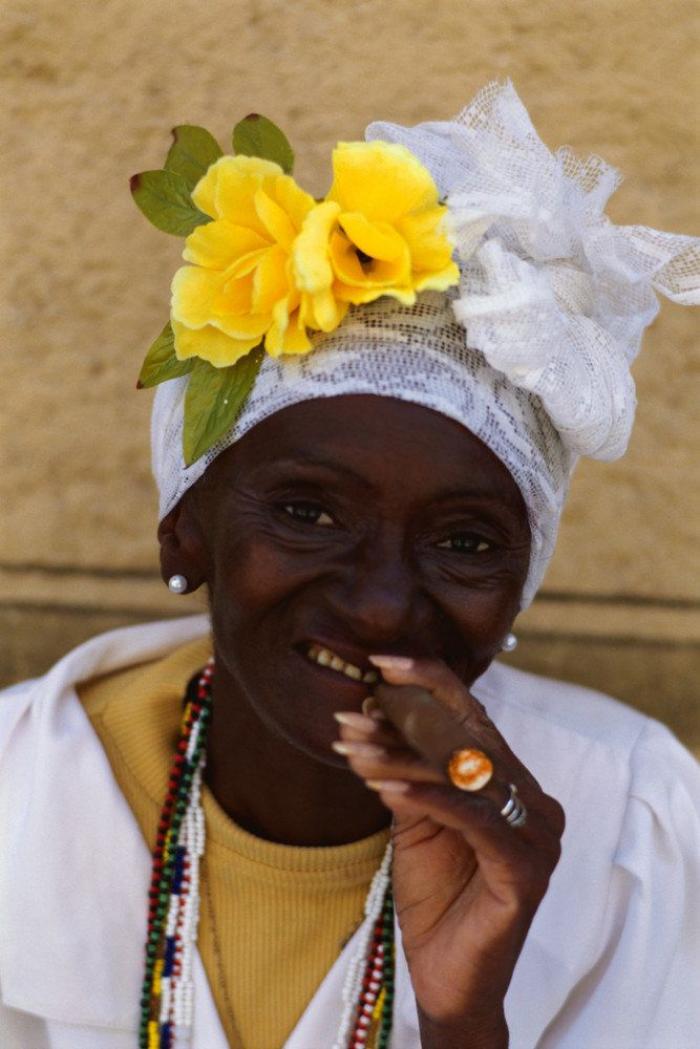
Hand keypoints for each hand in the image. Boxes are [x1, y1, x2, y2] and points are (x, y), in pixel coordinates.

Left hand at [332, 656, 564, 1047]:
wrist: (451, 980)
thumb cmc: (436, 897)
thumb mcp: (418, 821)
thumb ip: (411, 770)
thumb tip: (374, 710)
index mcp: (515, 783)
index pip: (475, 717)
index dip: (432, 682)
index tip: (383, 661)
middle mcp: (536, 801)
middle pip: (468, 741)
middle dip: (404, 722)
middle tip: (351, 714)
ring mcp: (537, 836)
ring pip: (465, 776)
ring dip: (402, 759)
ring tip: (351, 748)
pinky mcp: (525, 871)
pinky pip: (473, 820)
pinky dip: (427, 799)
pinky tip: (385, 789)